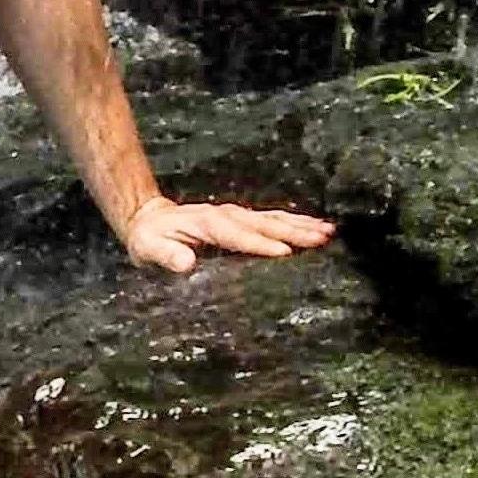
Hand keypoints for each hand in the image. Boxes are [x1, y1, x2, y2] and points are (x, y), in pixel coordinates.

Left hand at [123, 194, 336, 273]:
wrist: (148, 220)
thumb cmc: (150, 239)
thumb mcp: (149, 249)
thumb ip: (166, 255)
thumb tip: (185, 262)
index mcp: (205, 224)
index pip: (236, 235)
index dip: (259, 243)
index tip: (284, 252)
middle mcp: (225, 216)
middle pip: (263, 224)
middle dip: (292, 231)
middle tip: (323, 238)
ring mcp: (235, 216)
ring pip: (273, 219)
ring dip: (300, 225)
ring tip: (329, 231)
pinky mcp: (242, 220)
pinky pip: (272, 220)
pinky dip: (295, 222)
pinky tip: (316, 226)